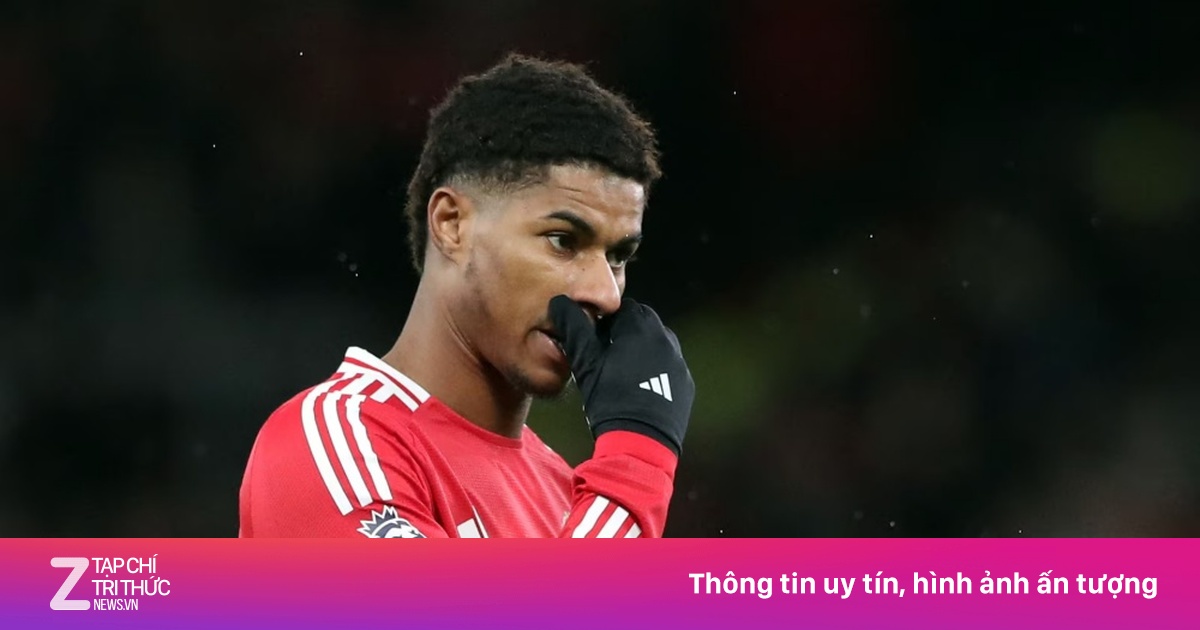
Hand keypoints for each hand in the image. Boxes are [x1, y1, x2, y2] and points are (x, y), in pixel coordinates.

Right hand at [548, 295, 693, 455]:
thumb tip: (560, 302)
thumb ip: (574, 329)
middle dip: (624, 333)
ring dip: (641, 351)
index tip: (594, 341)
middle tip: (605, 357)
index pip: (621, 309)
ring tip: (622, 376)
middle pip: (642, 323)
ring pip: (657, 344)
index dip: (605, 322)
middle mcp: (665, 338)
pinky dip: (656, 370)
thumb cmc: (610, 399)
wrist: (641, 442)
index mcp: (640, 327)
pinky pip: (669, 366)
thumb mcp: (586, 363)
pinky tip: (640, 390)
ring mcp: (678, 361)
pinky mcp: (685, 382)